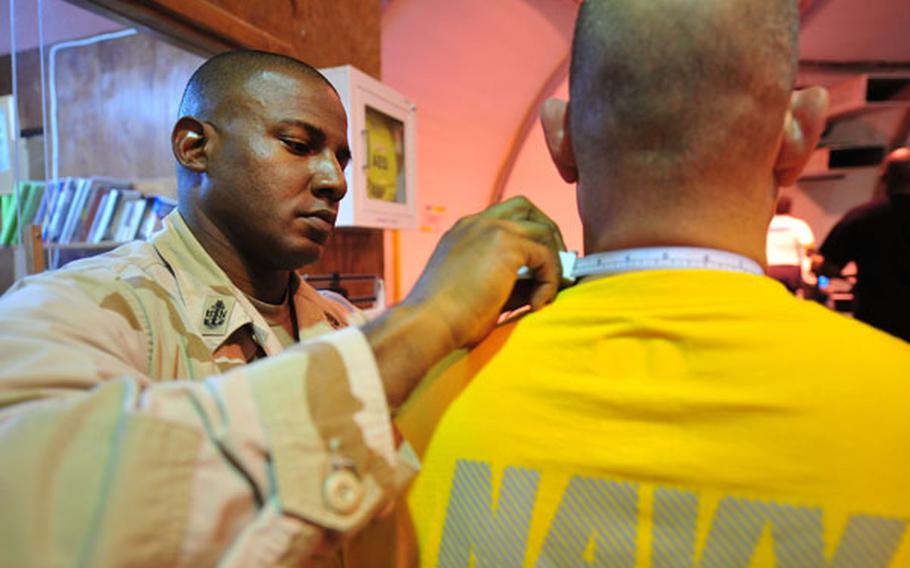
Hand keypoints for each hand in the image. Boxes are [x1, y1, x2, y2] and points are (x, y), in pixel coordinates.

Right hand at [402, 196, 564, 348]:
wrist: (427, 324)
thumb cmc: (446, 318)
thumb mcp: (479, 289)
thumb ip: (509, 280)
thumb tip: (542, 284)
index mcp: (464, 232)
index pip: (504, 218)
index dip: (526, 238)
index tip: (537, 266)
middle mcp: (476, 223)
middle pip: (526, 208)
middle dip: (548, 233)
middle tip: (555, 266)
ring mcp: (491, 229)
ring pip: (541, 228)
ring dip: (554, 258)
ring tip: (550, 288)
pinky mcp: (506, 245)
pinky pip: (546, 256)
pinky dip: (550, 279)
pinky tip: (537, 303)